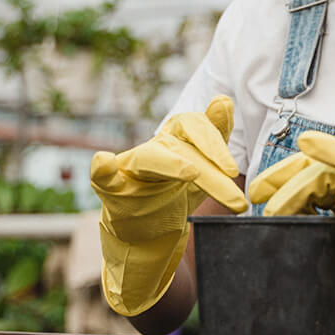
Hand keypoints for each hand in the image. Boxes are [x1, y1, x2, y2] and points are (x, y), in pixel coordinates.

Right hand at [91, 95, 245, 314]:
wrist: (145, 234)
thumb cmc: (174, 194)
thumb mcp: (201, 167)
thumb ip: (214, 135)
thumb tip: (224, 100)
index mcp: (174, 141)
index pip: (194, 126)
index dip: (214, 141)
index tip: (233, 170)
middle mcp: (153, 148)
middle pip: (180, 144)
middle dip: (208, 162)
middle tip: (231, 179)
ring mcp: (130, 169)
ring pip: (150, 159)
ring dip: (170, 164)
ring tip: (190, 173)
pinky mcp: (111, 190)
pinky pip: (103, 177)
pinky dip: (102, 169)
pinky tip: (103, 162)